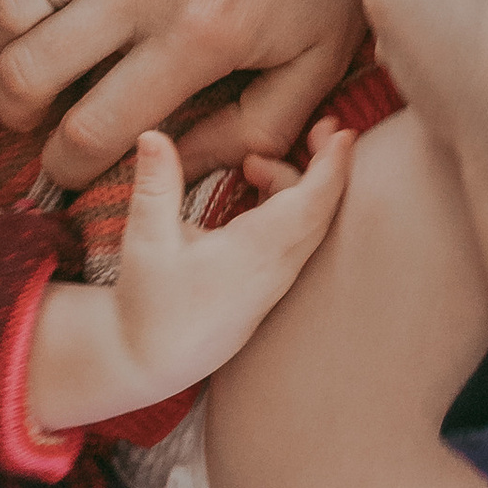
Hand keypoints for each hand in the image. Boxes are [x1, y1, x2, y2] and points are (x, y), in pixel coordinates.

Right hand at [0, 0, 455, 189]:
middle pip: (25, 73)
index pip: (90, 129)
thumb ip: (251, 134)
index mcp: (199, 37)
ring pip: (6, 5)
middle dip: (14, 112)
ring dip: (8, 45)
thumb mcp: (316, 65)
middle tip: (31, 116)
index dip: (66, 166)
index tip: (68, 166)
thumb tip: (175, 168)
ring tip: (37, 53)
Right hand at [25, 118, 354, 431]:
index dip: (331, 167)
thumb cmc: (146, 304)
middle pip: (321, 211)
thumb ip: (154, 185)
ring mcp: (276, 283)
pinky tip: (255, 189)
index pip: (310, 205)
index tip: (342, 131)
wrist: (148, 363)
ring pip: (308, 225)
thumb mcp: (144, 241)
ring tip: (250, 163)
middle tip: (322, 125)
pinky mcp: (269, 289)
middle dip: (328, 166)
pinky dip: (289, 206)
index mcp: (253, 254)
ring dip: (298, 185)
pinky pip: (297, 240)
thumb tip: (151, 134)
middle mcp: (275, 270)